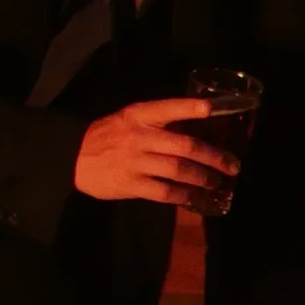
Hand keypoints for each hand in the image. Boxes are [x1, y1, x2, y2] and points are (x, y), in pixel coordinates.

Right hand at [73, 98, 236, 204]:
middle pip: (184, 145)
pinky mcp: (130, 184)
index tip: (210, 109)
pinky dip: (182, 195)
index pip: (168, 108)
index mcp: (139, 116)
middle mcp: (139, 137)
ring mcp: (135, 161)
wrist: (73, 158)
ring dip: (202, 177)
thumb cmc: (109, 137)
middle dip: (213, 156)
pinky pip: (164, 191)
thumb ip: (158, 122)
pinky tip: (192, 197)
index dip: (190, 108)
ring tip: (215, 182)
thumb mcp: (129, 120)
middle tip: (232, 165)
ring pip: (178, 169)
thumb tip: (197, 129)